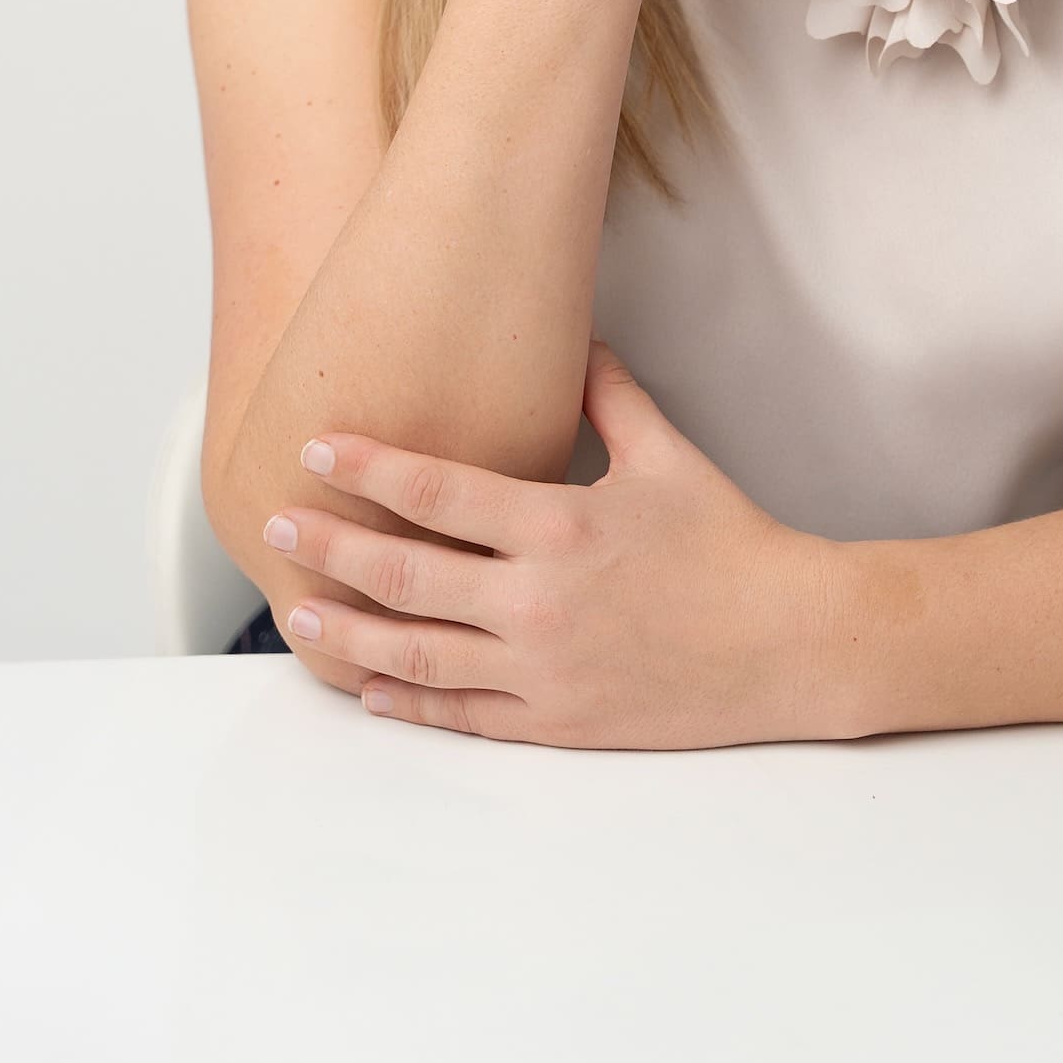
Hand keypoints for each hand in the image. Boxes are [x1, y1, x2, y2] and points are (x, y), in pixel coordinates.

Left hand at [264, 338, 852, 748]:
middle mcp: (538, 600)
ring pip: (419, 651)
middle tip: (275, 528)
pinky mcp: (557, 721)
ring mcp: (542, 668)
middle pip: (406, 573)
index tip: (316, 447)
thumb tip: (580, 340)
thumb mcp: (668, 455)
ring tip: (297, 612)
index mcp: (560, 525)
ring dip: (350, 632)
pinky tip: (371, 688)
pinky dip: (409, 700)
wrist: (787, 642)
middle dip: (331, 546)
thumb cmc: (730, 543)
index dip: (369, 466)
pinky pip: (464, 713)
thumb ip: (611, 397)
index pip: (439, 491)